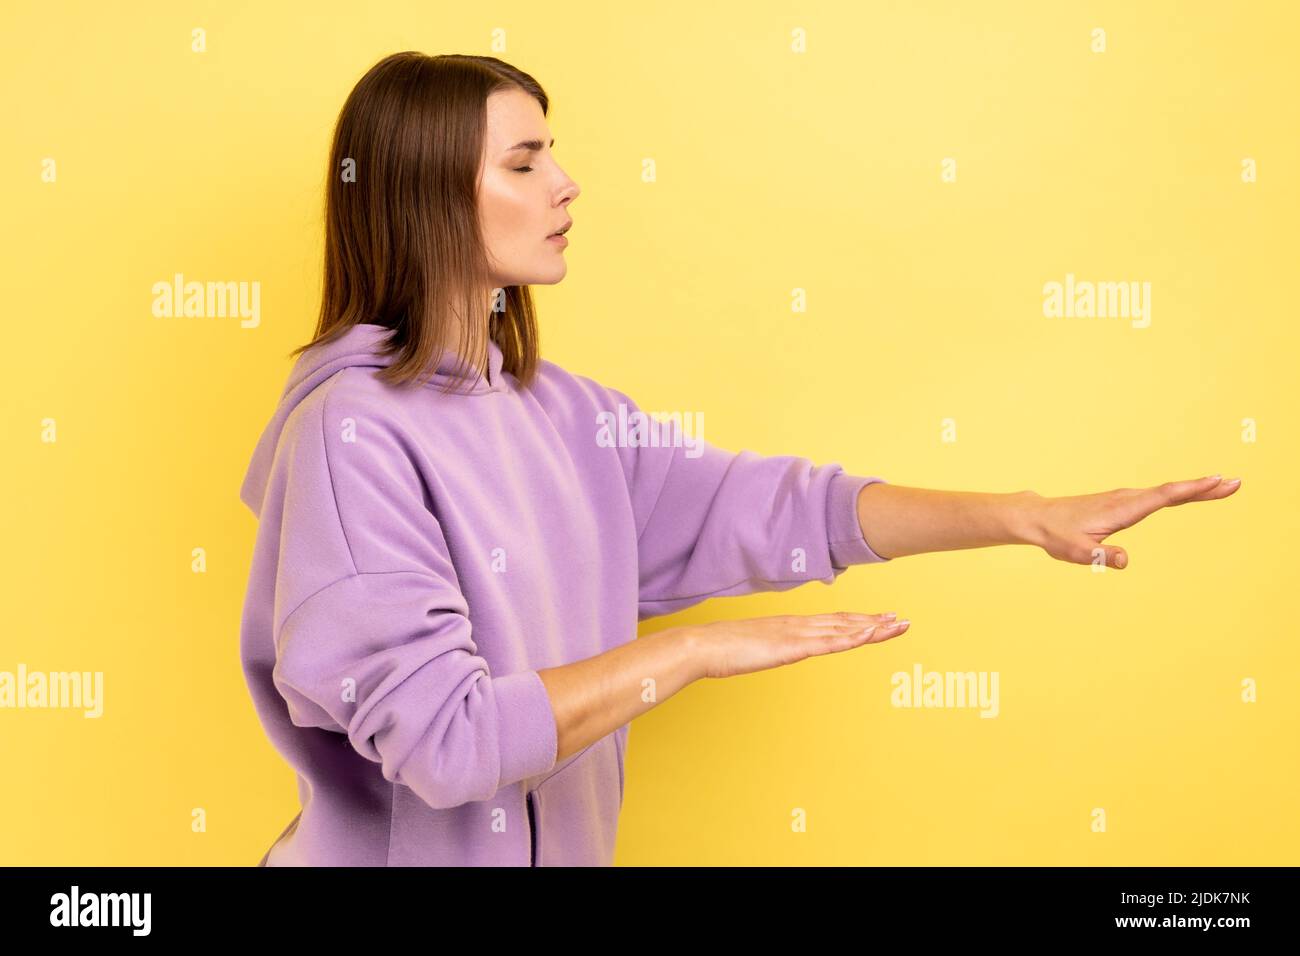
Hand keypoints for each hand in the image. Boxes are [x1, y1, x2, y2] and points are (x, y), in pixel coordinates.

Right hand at [680, 611, 910, 679]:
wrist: (703, 646)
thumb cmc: (720, 650)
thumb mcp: (751, 650)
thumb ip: (765, 648)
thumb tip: (769, 652)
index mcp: (789, 626)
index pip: (831, 623)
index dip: (857, 620)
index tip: (879, 620)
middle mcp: (798, 625)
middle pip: (845, 623)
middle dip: (875, 621)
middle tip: (902, 620)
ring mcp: (797, 635)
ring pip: (845, 630)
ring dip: (874, 627)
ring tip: (899, 625)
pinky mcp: (793, 647)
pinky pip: (832, 643)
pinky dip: (855, 638)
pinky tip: (873, 633)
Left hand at [1018, 475, 1241, 568]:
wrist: (1037, 518)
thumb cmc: (1056, 535)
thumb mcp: (1077, 551)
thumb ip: (1101, 556)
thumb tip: (1125, 560)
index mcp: (1122, 509)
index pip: (1163, 496)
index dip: (1191, 489)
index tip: (1217, 481)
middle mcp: (1126, 499)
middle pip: (1171, 491)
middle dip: (1203, 487)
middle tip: (1235, 483)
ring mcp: (1123, 499)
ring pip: (1164, 492)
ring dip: (1193, 489)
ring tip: (1221, 486)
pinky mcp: (1120, 502)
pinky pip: (1154, 496)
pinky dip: (1175, 493)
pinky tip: (1186, 494)